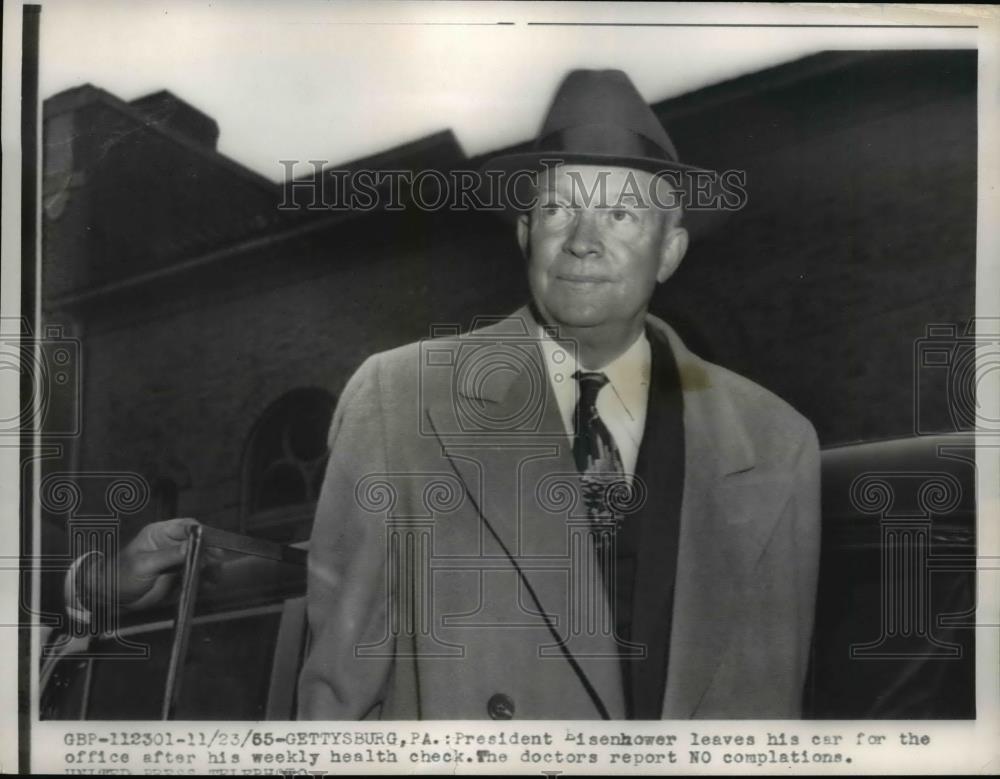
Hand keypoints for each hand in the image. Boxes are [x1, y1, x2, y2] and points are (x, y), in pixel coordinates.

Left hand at [78, 517, 222, 611]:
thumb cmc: (119, 576)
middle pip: (198, 543)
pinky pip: (198, 576)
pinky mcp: (180, 576)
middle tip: (216, 559)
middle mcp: (172, 545)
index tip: (210, 542)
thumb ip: (168, 555)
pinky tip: (209, 584)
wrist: (111, 599)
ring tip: (215, 575)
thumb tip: (191, 546)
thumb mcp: (143, 564)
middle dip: (209, 551)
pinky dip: (205, 580)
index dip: (200, 533)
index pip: (186, 527)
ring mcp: (177, 561)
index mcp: (160, 534)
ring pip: (201, 559)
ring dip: (210, 567)